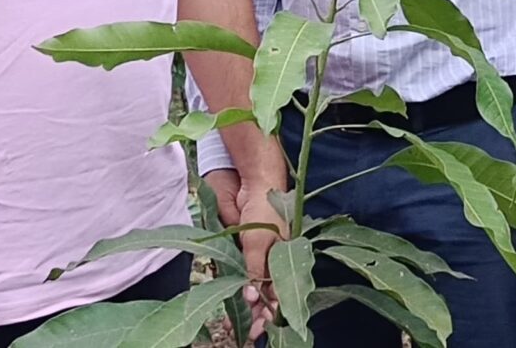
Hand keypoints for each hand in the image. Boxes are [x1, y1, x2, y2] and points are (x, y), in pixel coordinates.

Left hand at [207, 169, 288, 337]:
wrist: (254, 182)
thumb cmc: (264, 210)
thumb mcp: (259, 243)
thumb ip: (255, 270)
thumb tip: (252, 297)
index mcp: (285, 260)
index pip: (279, 293)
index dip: (270, 313)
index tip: (261, 330)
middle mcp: (272, 260)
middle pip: (265, 294)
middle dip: (256, 314)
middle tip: (246, 334)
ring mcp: (257, 255)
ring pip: (252, 286)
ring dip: (244, 304)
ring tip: (233, 322)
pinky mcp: (243, 248)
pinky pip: (240, 272)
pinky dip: (236, 287)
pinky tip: (231, 300)